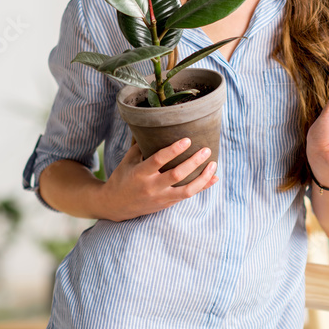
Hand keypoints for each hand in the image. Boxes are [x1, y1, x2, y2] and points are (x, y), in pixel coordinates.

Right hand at [100, 138, 218, 220]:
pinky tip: (213, 177)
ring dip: (202, 177)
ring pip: (187, 190)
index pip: (159, 160)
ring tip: (213, 164)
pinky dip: (202, 187)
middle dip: (194, 162)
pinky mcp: (167, 204)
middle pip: (177, 175)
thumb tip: (154, 124)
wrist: (115, 205)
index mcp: (140, 173)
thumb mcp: (128, 160)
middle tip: (206, 149)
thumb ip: (141, 145)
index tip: (187, 140)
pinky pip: (187, 195)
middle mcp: (151, 187)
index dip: (174, 150)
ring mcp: (160, 197)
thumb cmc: (122, 177)